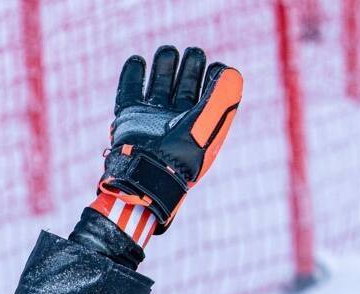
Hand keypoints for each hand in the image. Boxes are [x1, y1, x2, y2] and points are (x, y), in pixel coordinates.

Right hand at [100, 46, 241, 232]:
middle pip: (184, 82)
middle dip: (189, 65)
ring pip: (159, 81)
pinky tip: (138, 61)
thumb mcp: (208, 125)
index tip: (214, 67)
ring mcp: (151, 116)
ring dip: (164, 64)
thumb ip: (222, 97)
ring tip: (167, 52)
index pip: (208, 91)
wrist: (147, 175)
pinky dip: (132, 74)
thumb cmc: (182, 156)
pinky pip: (129, 90)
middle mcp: (175, 117)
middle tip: (193, 54)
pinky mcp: (129, 116)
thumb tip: (230, 70)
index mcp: (198, 122)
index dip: (213, 76)